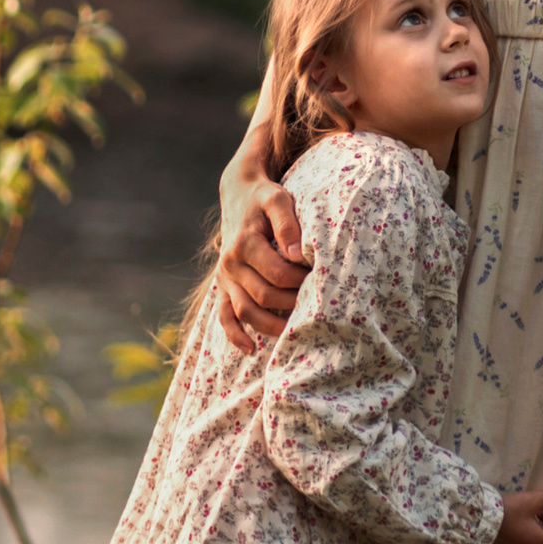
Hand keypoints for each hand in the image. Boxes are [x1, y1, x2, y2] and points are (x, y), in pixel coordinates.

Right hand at [217, 172, 309, 349]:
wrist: (239, 194)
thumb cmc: (264, 198)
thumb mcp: (277, 199)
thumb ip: (287, 224)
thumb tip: (297, 255)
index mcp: (243, 244)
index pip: (277, 273)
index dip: (300, 281)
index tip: (320, 279)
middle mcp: (230, 264)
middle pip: (263, 296)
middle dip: (292, 303)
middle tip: (316, 304)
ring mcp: (224, 278)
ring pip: (245, 311)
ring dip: (270, 325)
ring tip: (295, 332)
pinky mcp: (223, 286)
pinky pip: (224, 315)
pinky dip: (235, 334)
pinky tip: (251, 349)